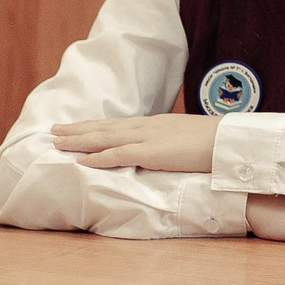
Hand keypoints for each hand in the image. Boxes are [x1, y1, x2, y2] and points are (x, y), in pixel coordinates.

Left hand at [51, 113, 219, 172]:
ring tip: (57, 142)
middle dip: (78, 129)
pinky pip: (118, 155)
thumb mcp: (187, 138)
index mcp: (157, 123)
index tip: (77, 126)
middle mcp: (147, 126)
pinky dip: (98, 157)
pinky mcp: (152, 152)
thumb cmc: (214, 142)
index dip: (95, 125)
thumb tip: (162, 151)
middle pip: (106, 127)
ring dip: (80, 140)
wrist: (230, 140)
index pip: (119, 124)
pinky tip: (81, 161)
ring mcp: (148, 138)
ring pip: (105, 138)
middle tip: (54, 130)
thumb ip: (170, 143)